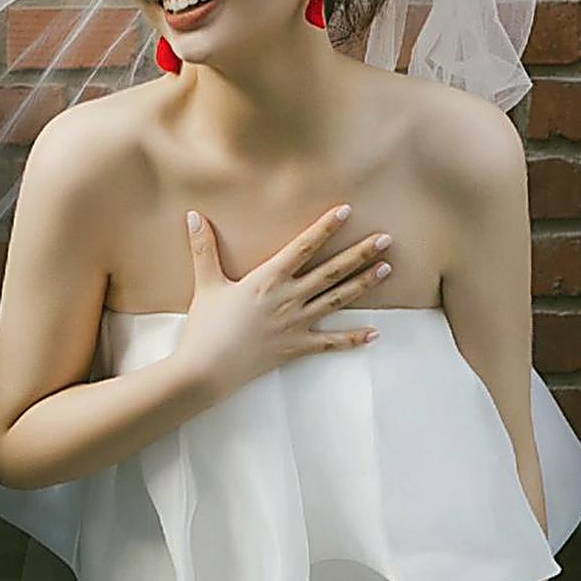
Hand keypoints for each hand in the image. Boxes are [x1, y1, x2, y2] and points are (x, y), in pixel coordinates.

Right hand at [174, 204, 393, 405]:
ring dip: (364, 284)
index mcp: (268, 279)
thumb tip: (193, 216)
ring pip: (337, 299)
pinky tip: (374, 333)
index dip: (326, 228)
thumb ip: (203, 249)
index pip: (303, 247)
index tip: (347, 211)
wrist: (207, 369)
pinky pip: (330, 342)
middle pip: (332, 271)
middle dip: (361, 253)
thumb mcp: (205, 284)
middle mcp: (289, 298)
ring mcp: (296, 324)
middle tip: (386, 239)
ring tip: (387, 269)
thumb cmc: (206, 327)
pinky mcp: (296, 347)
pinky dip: (353, 339)